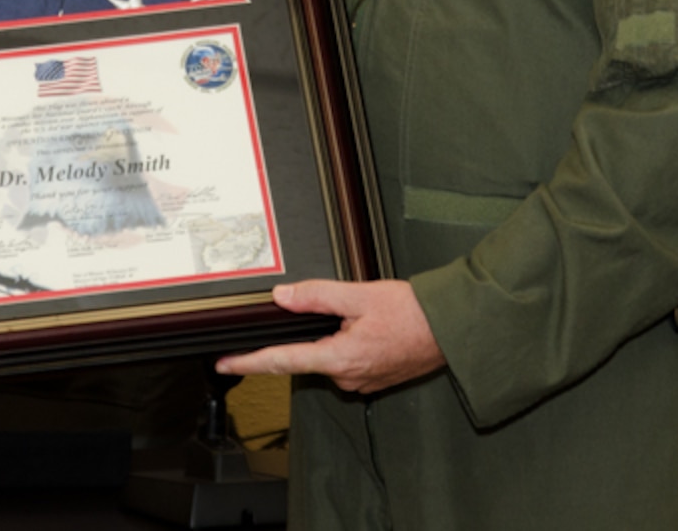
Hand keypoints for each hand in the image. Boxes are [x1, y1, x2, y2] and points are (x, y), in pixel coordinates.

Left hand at [215, 279, 444, 392]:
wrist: (452, 329)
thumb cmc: (414, 314)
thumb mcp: (360, 295)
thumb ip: (316, 295)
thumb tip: (282, 297)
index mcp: (339, 358)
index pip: (281, 361)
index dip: (249, 362)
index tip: (225, 363)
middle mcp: (347, 377)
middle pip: (307, 355)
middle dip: (313, 332)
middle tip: (344, 310)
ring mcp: (361, 382)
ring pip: (329, 357)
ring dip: (334, 337)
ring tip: (365, 316)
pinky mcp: (373, 380)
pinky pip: (348, 361)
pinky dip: (350, 344)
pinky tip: (370, 329)